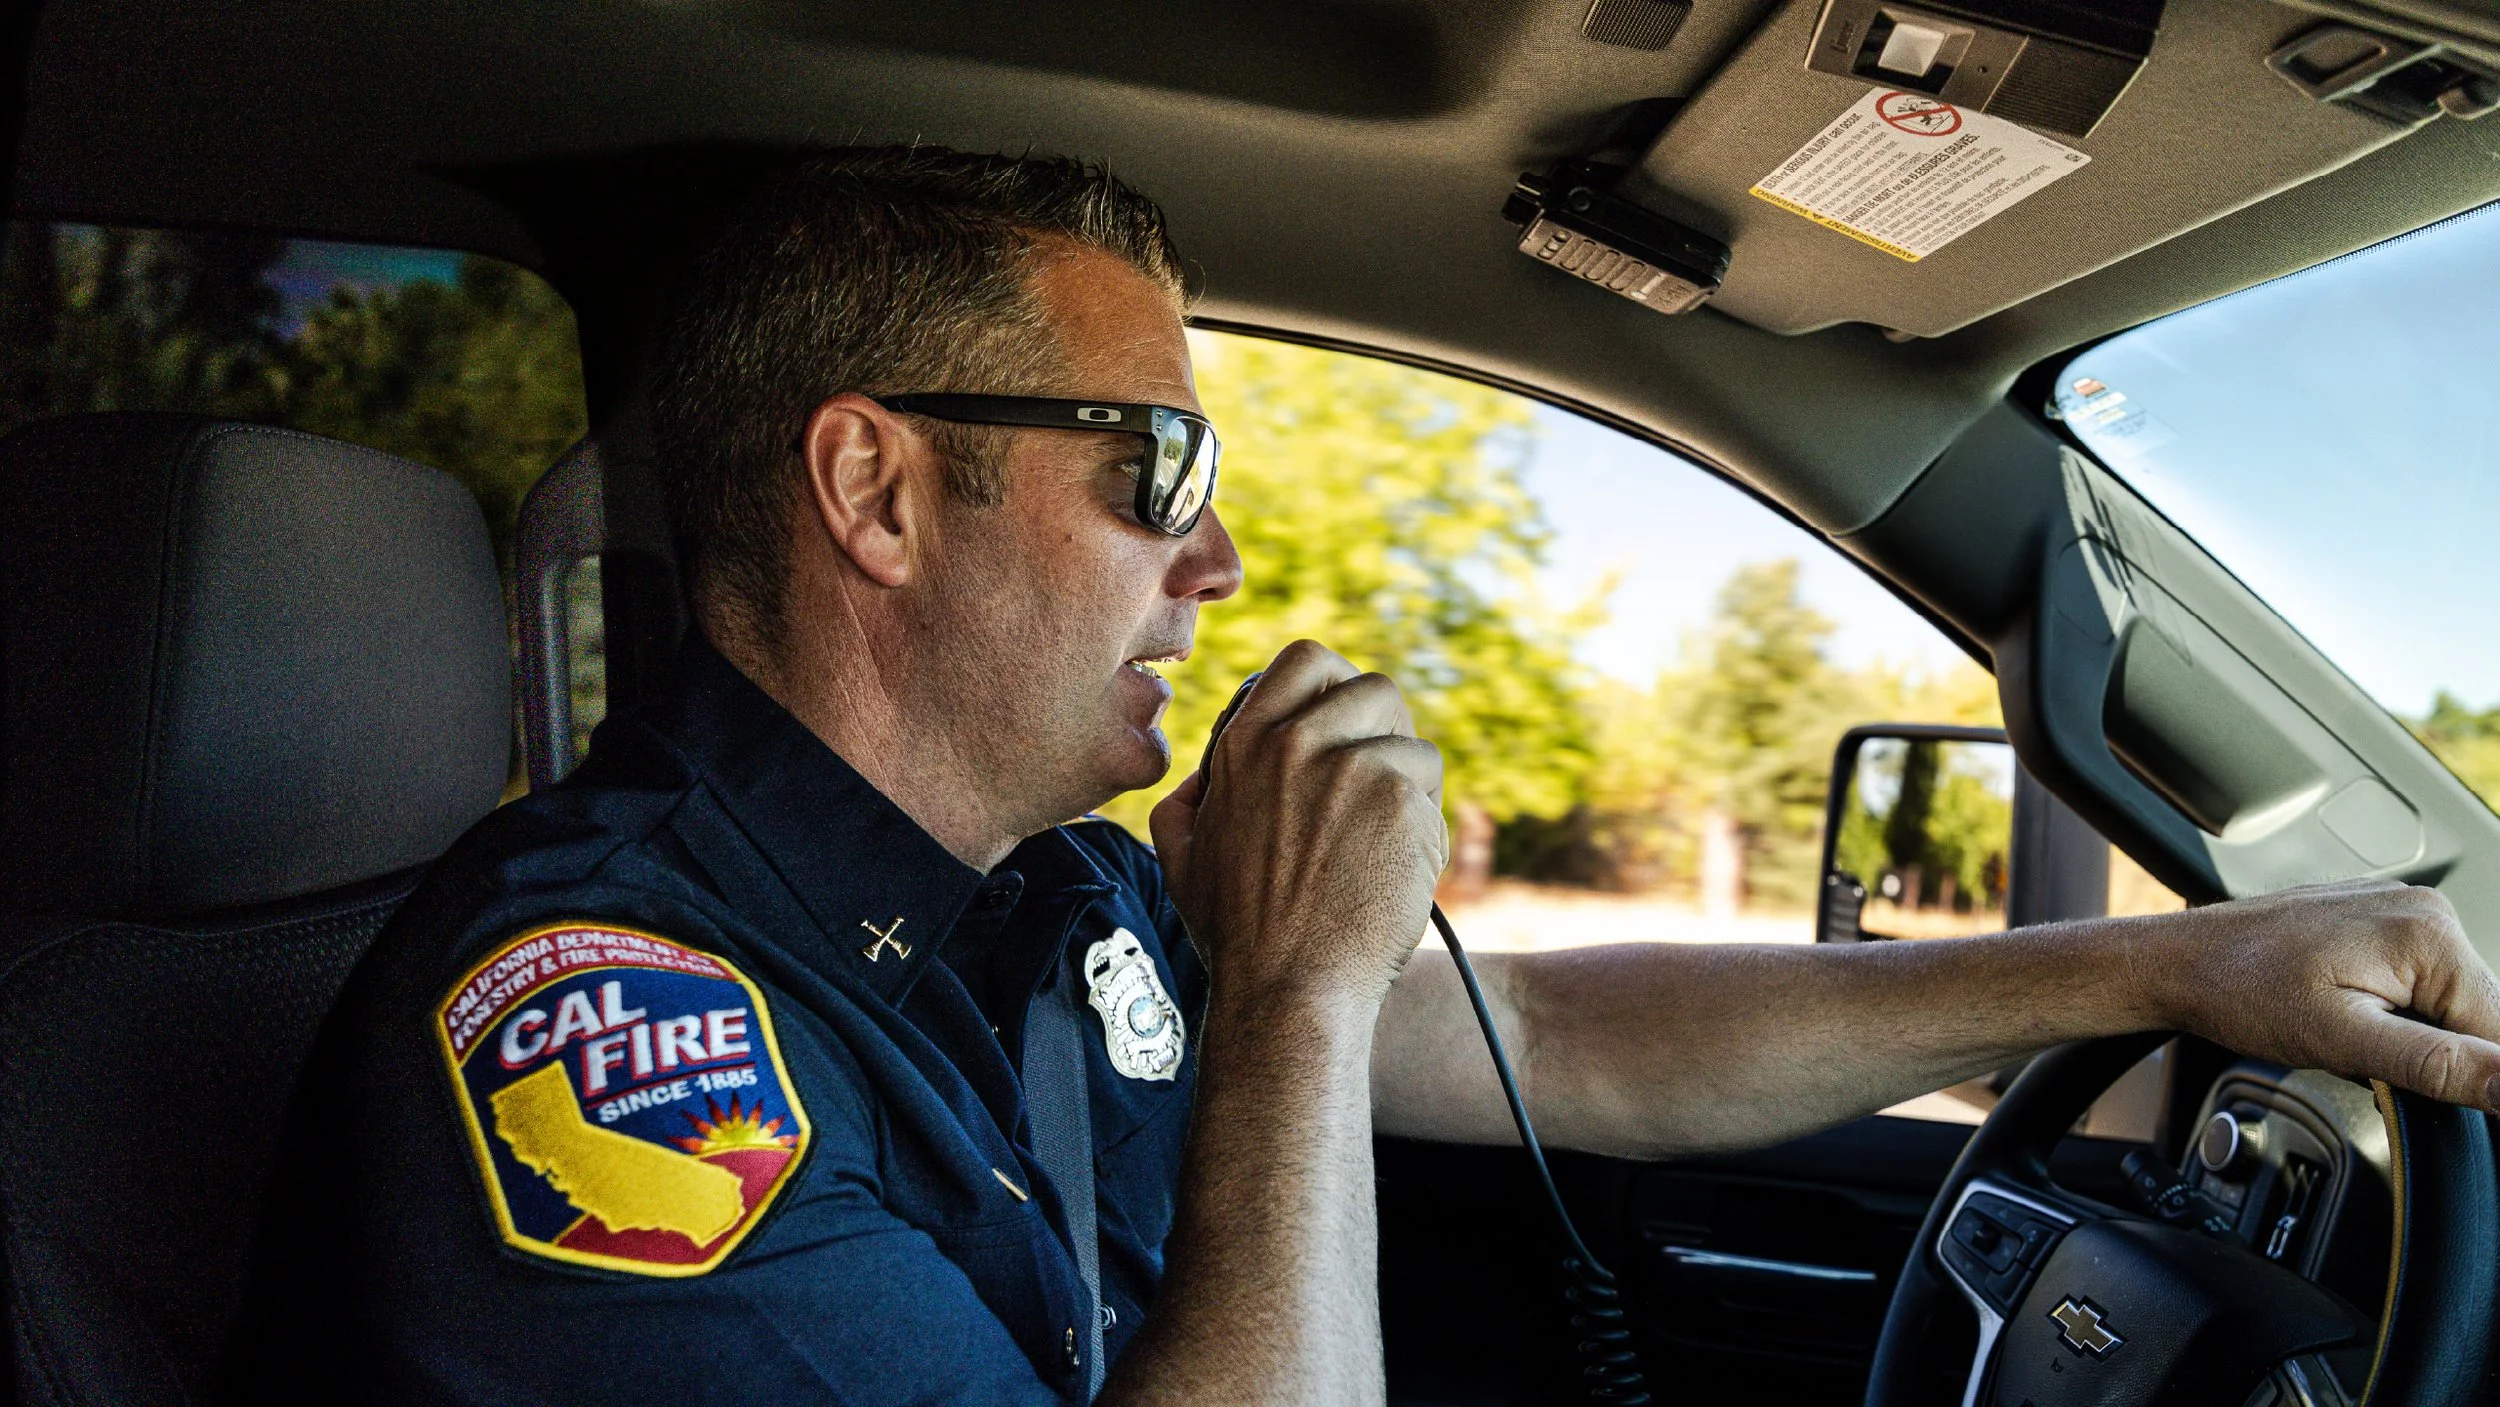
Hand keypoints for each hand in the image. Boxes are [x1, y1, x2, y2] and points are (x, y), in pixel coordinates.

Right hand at [1150, 640, 1446, 1010]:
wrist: (1288, 989)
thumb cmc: (1237, 934)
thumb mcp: (1181, 854)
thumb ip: (1190, 798)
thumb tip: (1205, 775)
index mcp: (1245, 743)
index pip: (1307, 660)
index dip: (1335, 686)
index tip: (1343, 725)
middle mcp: (1298, 742)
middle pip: (1376, 690)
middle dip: (1386, 735)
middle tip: (1376, 790)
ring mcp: (1354, 767)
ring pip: (1415, 746)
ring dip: (1411, 788)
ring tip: (1385, 841)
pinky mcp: (1401, 803)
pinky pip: (1432, 796)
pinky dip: (1425, 832)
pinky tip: (1395, 872)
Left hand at [2147, 878, 2499, 1110]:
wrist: (2181, 962)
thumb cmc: (2242, 992)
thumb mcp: (2344, 1040)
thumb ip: (2439, 1064)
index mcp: (2431, 936)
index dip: (2478, 1078)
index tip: (2425, 1088)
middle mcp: (2427, 912)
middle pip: (2480, 1018)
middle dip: (2440, 1054)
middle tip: (2372, 1059)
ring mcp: (2403, 913)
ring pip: (2450, 1005)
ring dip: (2418, 1037)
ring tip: (2355, 1035)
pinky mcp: (2381, 926)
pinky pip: (2420, 984)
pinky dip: (2398, 1015)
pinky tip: (2353, 1017)